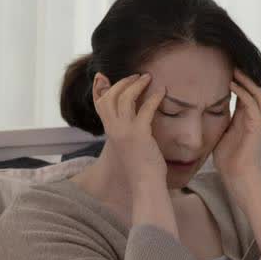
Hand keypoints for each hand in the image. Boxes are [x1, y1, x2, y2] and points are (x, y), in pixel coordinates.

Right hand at [92, 72, 167, 187]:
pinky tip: (162, 91)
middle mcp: (113, 130)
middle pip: (110, 97)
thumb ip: (126, 131)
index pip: (99, 104)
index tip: (101, 75)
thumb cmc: (140, 167)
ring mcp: (125, 132)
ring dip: (137, 84)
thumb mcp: (128, 145)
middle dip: (122, 82)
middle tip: (136, 76)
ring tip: (148, 78)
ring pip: (125, 99)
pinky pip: (145, 109)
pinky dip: (154, 97)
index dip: (98, 88)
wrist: (145, 184)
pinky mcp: (139, 135)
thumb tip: (136, 119)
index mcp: (110, 131)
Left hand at [211, 68, 260, 187]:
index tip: (224, 68)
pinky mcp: (257, 125)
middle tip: (230, 62)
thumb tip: (200, 113)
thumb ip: (216, 122)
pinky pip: (252, 103)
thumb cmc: (227, 159)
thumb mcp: (220, 134)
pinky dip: (243, 92)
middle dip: (244, 75)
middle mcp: (253, 116)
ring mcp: (257, 120)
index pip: (244, 92)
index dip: (237, 80)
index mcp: (245, 118)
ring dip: (245, 79)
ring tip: (233, 68)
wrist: (237, 175)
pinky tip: (232, 84)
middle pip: (253, 88)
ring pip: (256, 92)